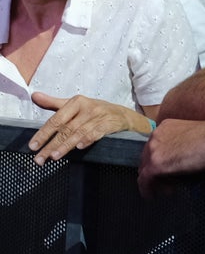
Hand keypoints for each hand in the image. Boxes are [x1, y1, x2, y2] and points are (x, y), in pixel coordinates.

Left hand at [28, 92, 148, 163]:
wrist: (122, 115)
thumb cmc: (94, 111)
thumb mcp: (74, 105)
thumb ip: (53, 103)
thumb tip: (34, 96)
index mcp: (76, 102)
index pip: (56, 119)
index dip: (43, 133)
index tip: (33, 146)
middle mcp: (87, 108)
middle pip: (66, 128)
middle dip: (51, 144)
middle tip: (39, 158)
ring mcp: (99, 116)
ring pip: (79, 132)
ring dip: (66, 145)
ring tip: (54, 156)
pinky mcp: (109, 124)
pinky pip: (97, 133)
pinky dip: (88, 140)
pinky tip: (80, 148)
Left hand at [137, 118, 204, 196]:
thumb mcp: (189, 137)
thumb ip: (178, 145)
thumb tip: (177, 162)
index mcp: (164, 127)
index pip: (153, 147)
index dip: (158, 160)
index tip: (165, 170)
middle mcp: (155, 137)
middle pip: (146, 159)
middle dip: (153, 172)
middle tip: (164, 182)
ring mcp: (153, 150)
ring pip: (145, 170)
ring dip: (152, 182)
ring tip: (164, 190)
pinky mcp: (156, 164)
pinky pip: (145, 180)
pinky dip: (148, 189)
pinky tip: (154, 196)